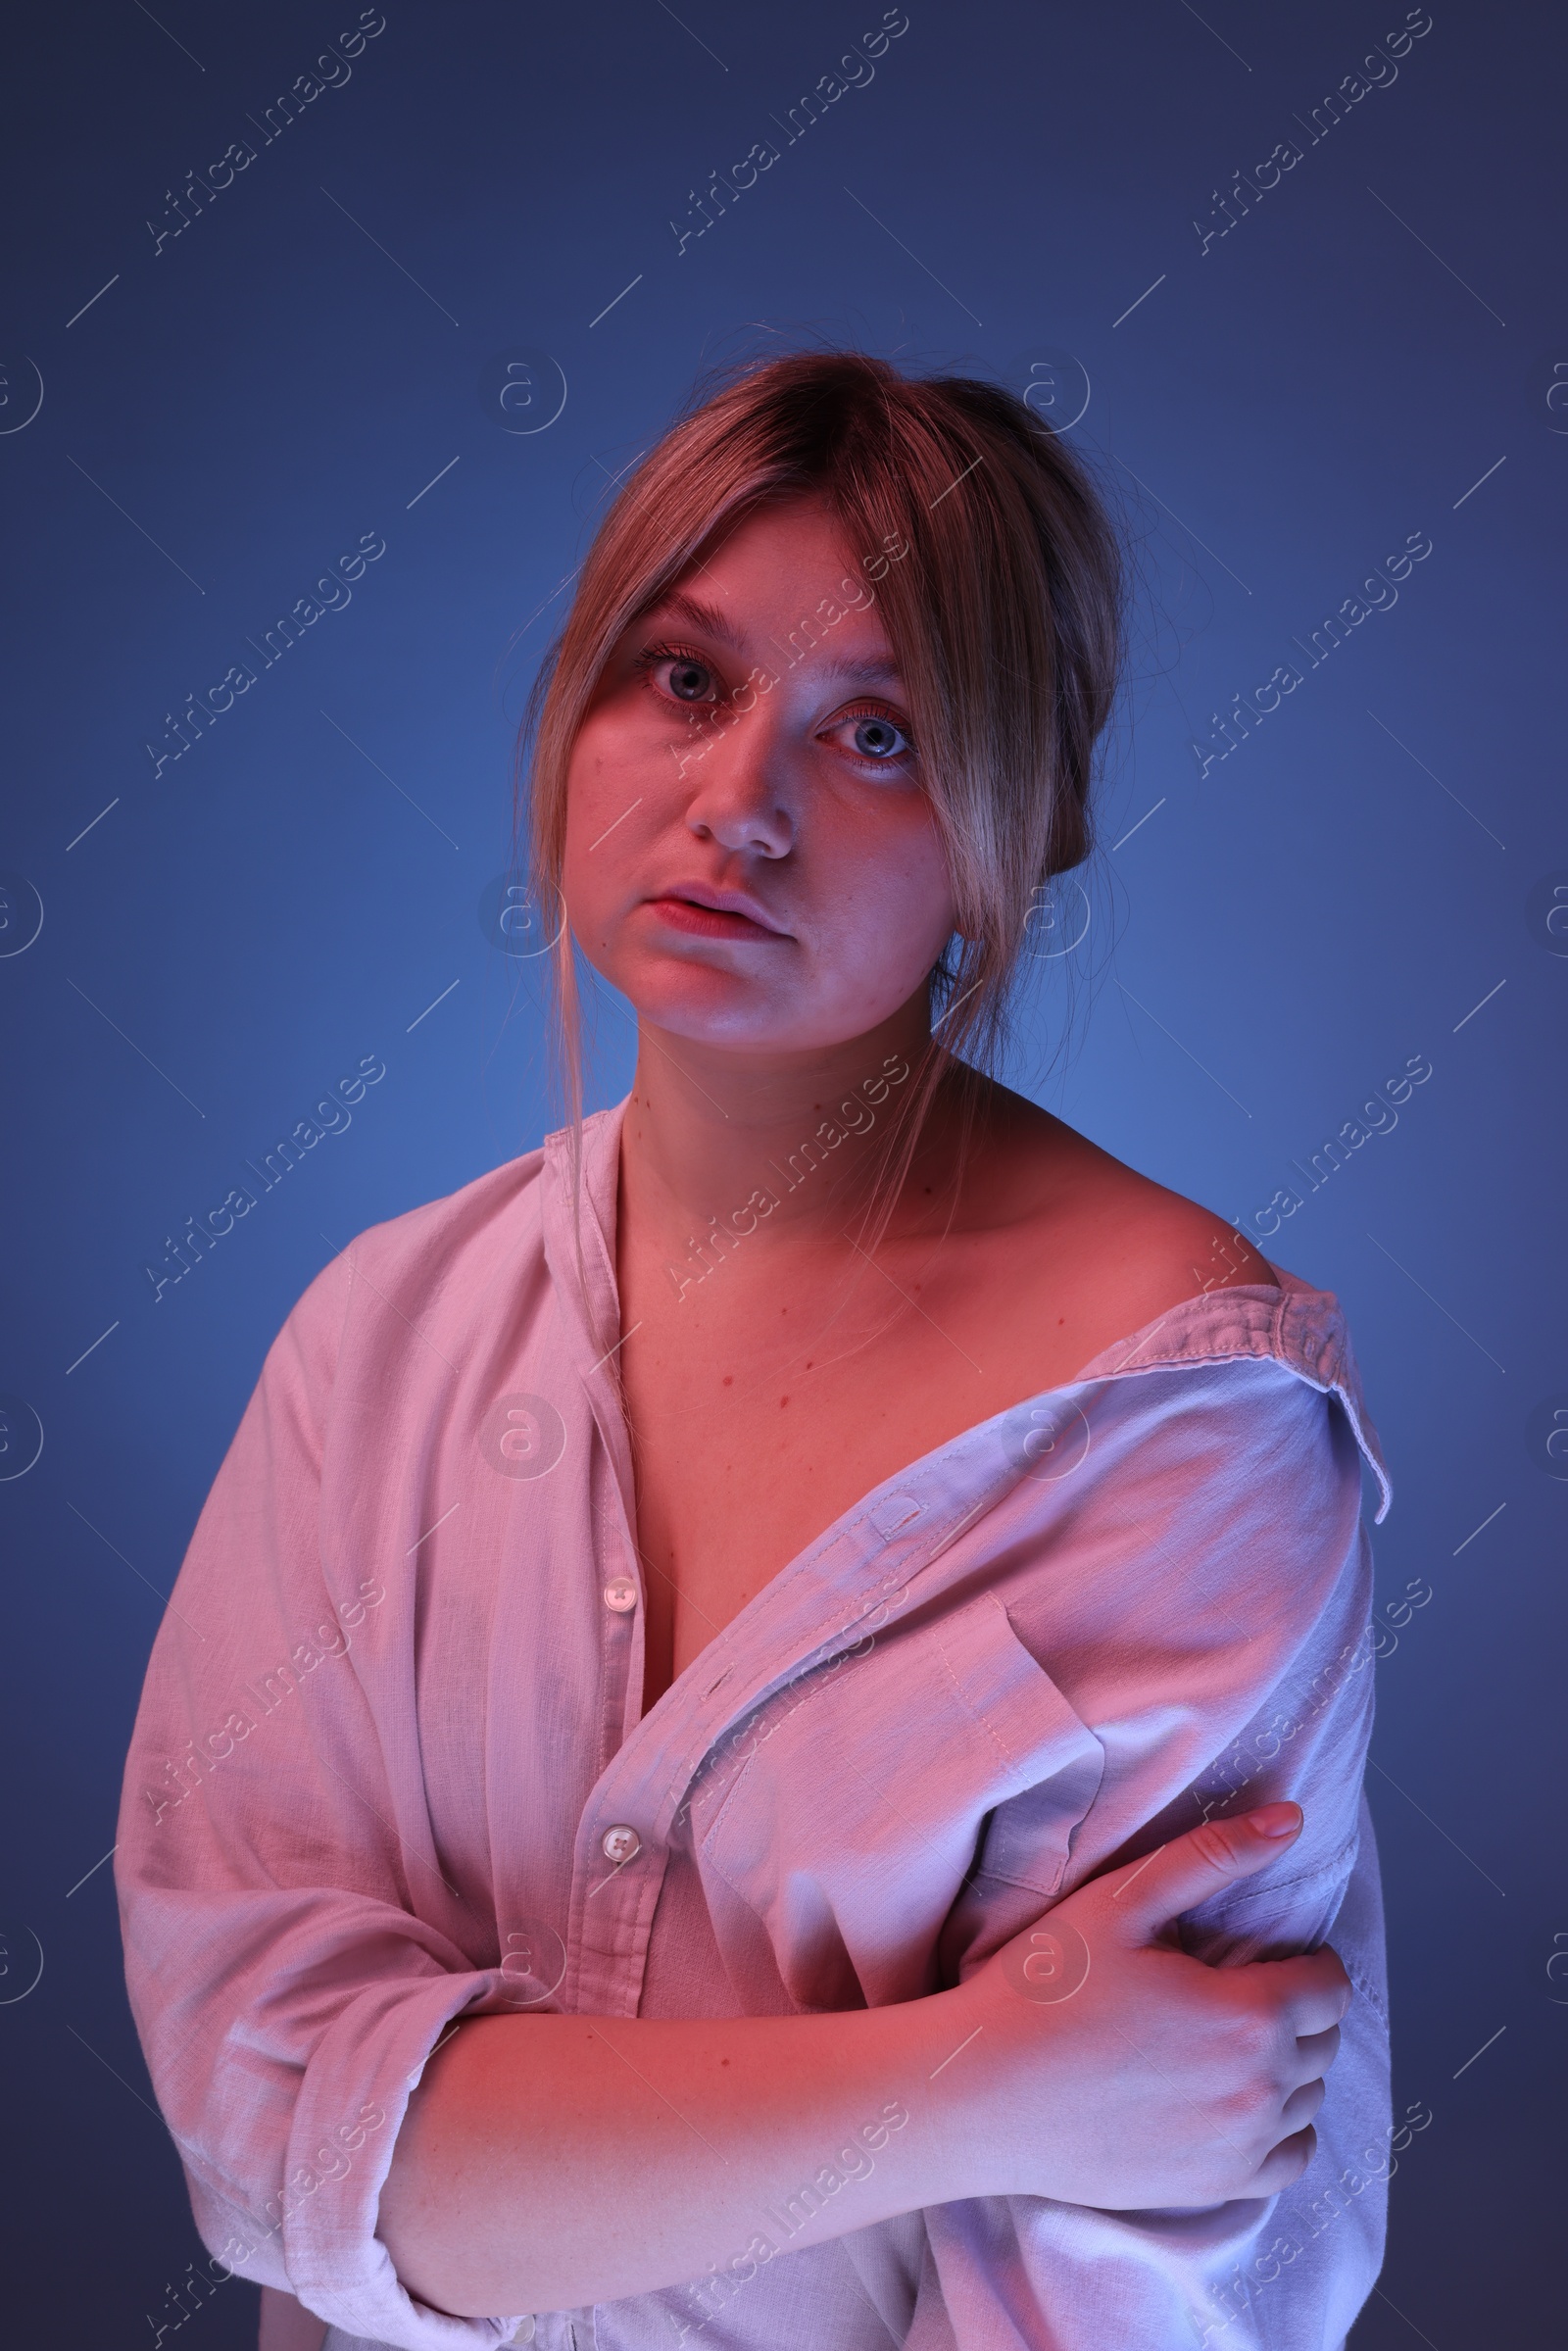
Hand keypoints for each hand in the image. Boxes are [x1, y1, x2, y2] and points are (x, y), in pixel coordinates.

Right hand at [956, 1803, 1350, 2210]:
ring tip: (1235, 2039)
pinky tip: (1239, 2102)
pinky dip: (1281, 2129)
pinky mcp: (1211, 2187)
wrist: (982, 2091)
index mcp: (1245, 2012)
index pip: (1329, 1986)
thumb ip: (1212, 1856)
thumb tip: (1290, 1821)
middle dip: (1299, 2008)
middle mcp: (1257, 2088)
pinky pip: (1290, 2161)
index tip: (1273, 1953)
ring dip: (1290, 2066)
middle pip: (1323, 2042)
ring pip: (1309, 2100)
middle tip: (1245, 1988)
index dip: (1310, 1960)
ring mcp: (1237, 2146)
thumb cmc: (1045, 1987)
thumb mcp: (1122, 1901)